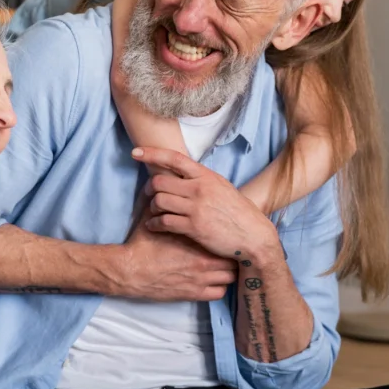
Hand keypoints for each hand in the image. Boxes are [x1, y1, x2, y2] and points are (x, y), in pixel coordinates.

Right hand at [116, 217, 236, 301]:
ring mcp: (200, 280)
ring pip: (230, 277)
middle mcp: (203, 261)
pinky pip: (219, 293)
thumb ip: (166, 206)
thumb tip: (166, 186)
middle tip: (225, 251)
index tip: (224, 235)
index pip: (225, 238)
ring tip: (221, 267)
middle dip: (231, 254)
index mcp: (196, 240)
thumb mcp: (154, 219)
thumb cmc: (142, 245)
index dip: (226, 237)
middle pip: (233, 259)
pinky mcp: (193, 294)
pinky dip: (219, 287)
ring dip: (228, 272)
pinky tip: (212, 281)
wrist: (130, 271)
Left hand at [135, 147, 279, 261]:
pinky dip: (154, 224)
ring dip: (152, 207)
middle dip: (149, 189)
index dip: (152, 153)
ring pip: (159, 201)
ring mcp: (196, 208)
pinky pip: (163, 222)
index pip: (175, 159)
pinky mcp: (193, 227)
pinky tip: (153, 226)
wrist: (253, 236)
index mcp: (206, 176)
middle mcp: (199, 189)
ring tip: (154, 212)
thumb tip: (180, 174)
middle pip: (159, 182)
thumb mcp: (221, 187)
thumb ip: (201, 180)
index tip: (135, 152)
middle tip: (148, 195)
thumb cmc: (237, 211)